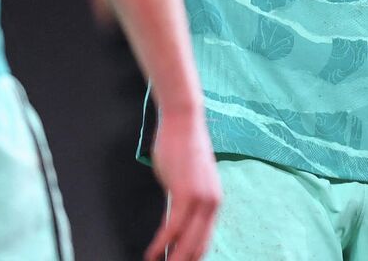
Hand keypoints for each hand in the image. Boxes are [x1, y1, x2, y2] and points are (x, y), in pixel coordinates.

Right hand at [145, 104, 221, 260]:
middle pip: (198, 246)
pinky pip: (172, 228)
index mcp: (214, 202)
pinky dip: (161, 244)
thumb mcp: (186, 180)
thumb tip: (174, 219)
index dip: (192, 257)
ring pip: (187, 242)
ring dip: (173, 259)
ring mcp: (201, 200)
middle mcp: (212, 204)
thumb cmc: (181, 146)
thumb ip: (184, 201)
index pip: (204, 240)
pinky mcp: (186, 194)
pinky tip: (152, 254)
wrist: (183, 120)